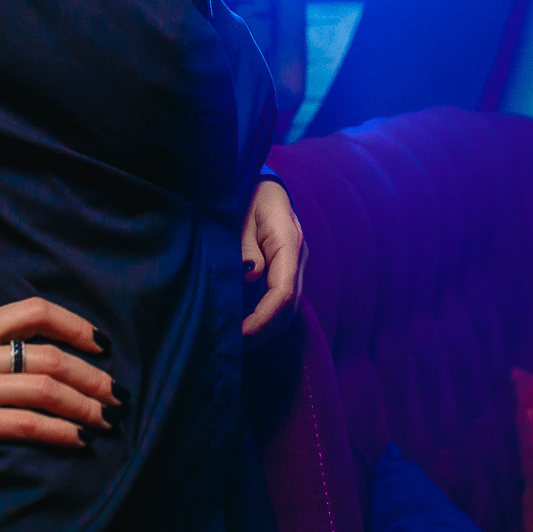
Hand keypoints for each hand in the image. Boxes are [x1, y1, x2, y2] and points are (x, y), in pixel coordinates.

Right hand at [0, 297, 122, 471]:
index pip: (33, 311)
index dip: (74, 325)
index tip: (99, 343)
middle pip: (50, 355)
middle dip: (91, 375)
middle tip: (116, 393)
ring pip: (45, 388)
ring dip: (85, 405)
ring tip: (106, 420)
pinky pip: (26, 424)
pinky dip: (59, 432)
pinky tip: (78, 440)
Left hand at [241, 178, 304, 341]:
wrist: (265, 186)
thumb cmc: (251, 196)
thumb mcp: (243, 215)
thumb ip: (247, 245)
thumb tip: (251, 278)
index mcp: (288, 243)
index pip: (284, 291)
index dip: (264, 317)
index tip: (242, 332)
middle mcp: (297, 258)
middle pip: (290, 306)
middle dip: (265, 330)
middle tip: (235, 344)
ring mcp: (295, 265)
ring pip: (289, 307)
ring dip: (267, 327)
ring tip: (239, 339)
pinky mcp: (286, 270)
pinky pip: (282, 299)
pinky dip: (267, 316)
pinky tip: (247, 324)